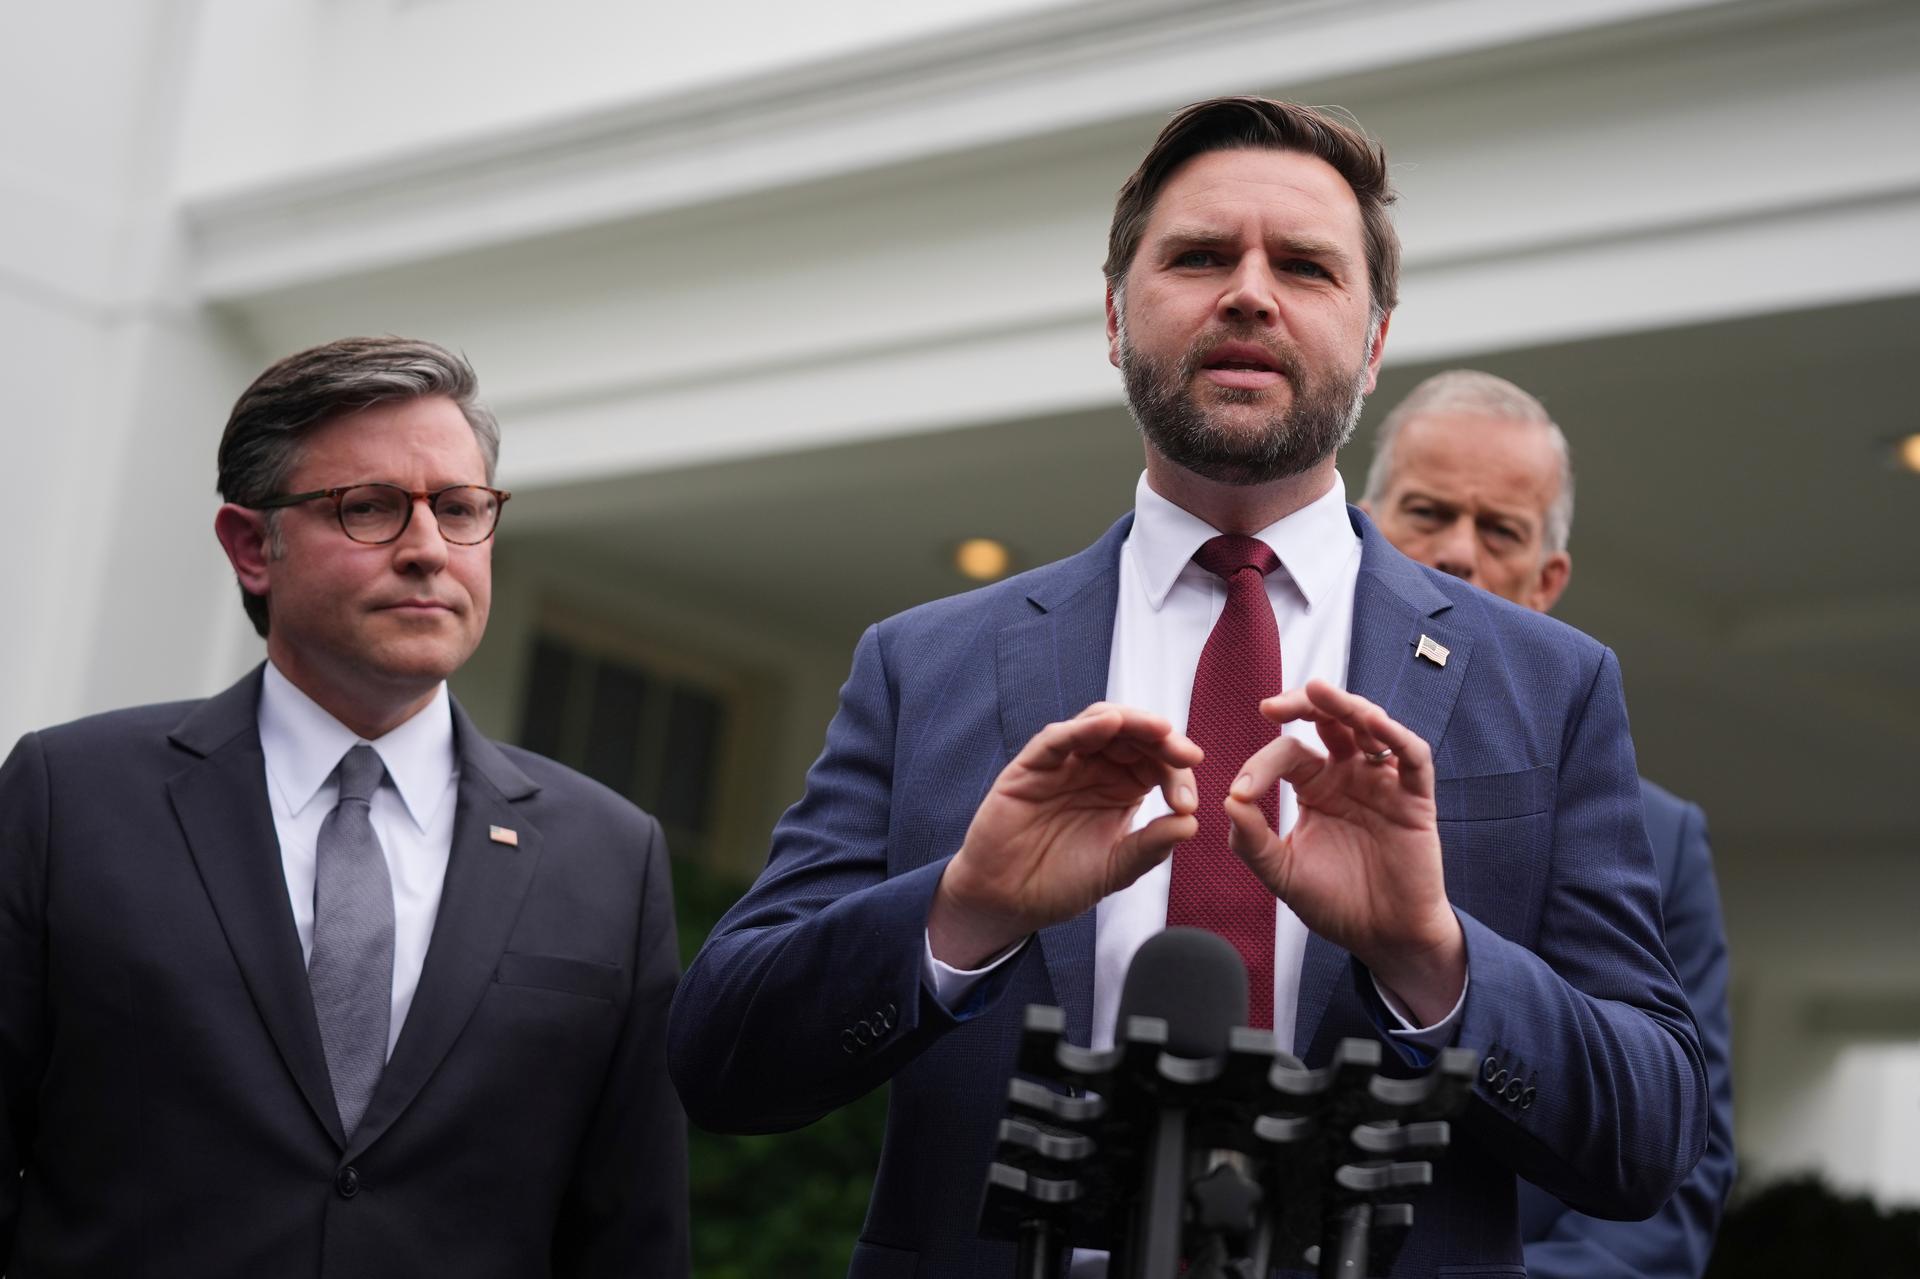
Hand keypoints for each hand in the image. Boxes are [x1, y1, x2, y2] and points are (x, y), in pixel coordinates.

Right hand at [929, 704, 1200, 968]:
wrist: (1009, 902)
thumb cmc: (1061, 883)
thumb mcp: (1115, 869)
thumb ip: (1150, 847)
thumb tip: (1191, 823)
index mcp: (1121, 789)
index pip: (1157, 764)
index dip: (1177, 775)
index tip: (1187, 803)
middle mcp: (1094, 770)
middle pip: (1133, 735)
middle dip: (1162, 740)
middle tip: (1186, 755)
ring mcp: (1062, 765)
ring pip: (1099, 724)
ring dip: (1131, 721)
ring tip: (1159, 729)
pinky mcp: (1030, 768)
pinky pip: (1057, 739)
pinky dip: (1083, 728)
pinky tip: (1109, 723)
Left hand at [1223, 679, 1464, 1023]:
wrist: (1380, 937)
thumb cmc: (1333, 902)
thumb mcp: (1282, 872)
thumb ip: (1252, 840)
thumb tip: (1228, 799)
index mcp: (1314, 787)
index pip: (1287, 753)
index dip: (1261, 766)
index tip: (1242, 792)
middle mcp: (1348, 775)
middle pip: (1328, 721)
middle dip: (1303, 704)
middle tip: (1273, 704)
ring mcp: (1383, 783)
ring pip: (1369, 727)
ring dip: (1346, 706)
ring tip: (1321, 692)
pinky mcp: (1415, 798)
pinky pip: (1411, 756)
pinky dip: (1395, 736)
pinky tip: (1373, 724)